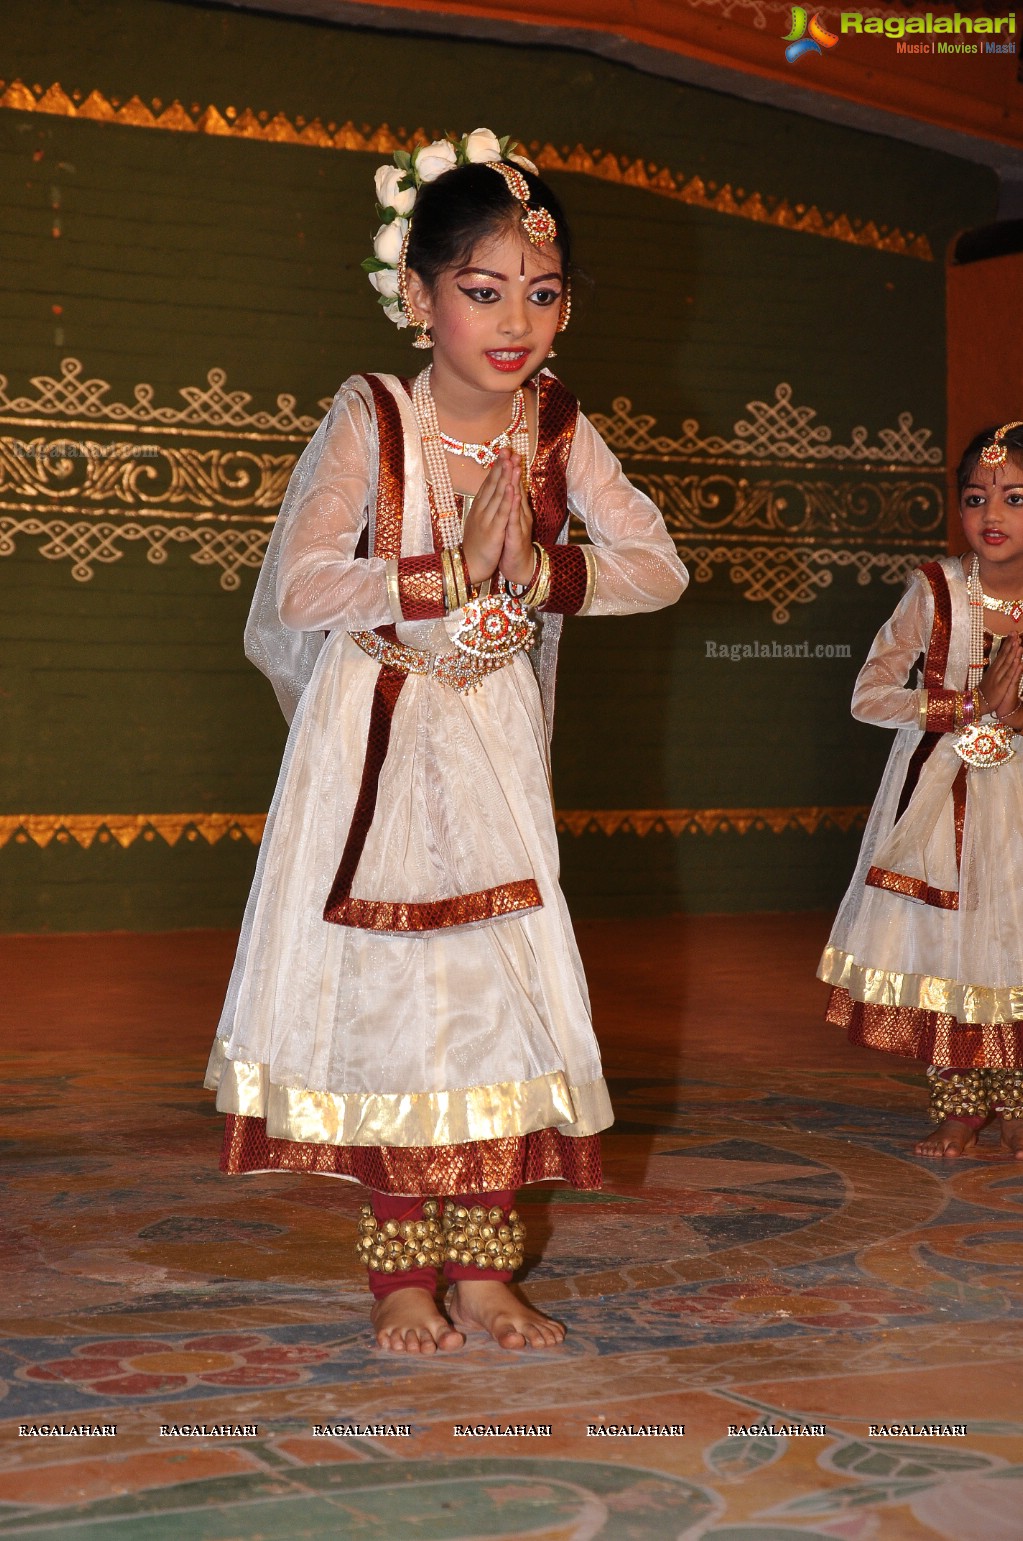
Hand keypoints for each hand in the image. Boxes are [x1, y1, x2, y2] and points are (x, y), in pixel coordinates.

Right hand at [462, 451, 518, 585]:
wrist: (469, 566)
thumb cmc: (475, 546)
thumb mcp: (478, 522)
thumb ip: (483, 507)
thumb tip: (487, 492)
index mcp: (479, 507)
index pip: (489, 483)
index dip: (497, 467)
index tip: (504, 452)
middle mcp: (481, 510)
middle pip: (493, 484)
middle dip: (502, 466)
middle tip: (508, 449)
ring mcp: (486, 520)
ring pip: (498, 495)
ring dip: (506, 477)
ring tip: (512, 462)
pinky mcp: (493, 531)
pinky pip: (502, 513)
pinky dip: (507, 500)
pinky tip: (512, 488)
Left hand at [496, 452, 535, 585]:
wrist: (519, 568)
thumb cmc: (512, 544)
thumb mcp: (509, 521)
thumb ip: (509, 505)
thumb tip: (507, 488)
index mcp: (516, 509)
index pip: (512, 485)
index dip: (509, 468)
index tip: (505, 450)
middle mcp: (520, 513)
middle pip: (516, 487)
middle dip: (513, 468)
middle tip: (511, 450)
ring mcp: (519, 524)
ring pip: (518, 500)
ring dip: (516, 482)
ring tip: (515, 465)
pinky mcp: (517, 536)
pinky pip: (515, 519)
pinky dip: (515, 506)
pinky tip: (515, 494)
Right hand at [980, 631, 1022, 717]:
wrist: (977, 704)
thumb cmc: (984, 691)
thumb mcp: (990, 677)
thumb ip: (996, 668)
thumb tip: (1001, 660)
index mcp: (994, 668)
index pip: (1001, 653)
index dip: (1007, 643)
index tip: (1012, 633)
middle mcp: (996, 671)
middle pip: (1004, 656)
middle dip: (1010, 644)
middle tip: (1015, 633)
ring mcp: (998, 678)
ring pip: (1007, 664)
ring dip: (1013, 653)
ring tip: (1018, 644)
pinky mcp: (1001, 686)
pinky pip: (1008, 676)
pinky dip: (1013, 668)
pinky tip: (1018, 661)